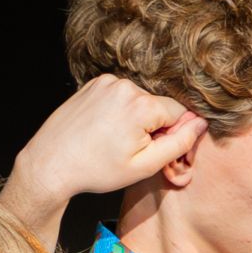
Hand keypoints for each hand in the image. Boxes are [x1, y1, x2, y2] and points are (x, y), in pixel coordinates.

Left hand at [4, 76, 207, 240]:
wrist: (50, 163)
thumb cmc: (96, 170)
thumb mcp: (144, 165)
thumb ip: (178, 143)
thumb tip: (200, 124)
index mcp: (141, 104)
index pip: (179, 113)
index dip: (171, 135)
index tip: (152, 151)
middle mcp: (125, 86)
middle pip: (158, 106)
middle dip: (152, 126)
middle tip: (129, 150)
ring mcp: (106, 82)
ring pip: (139, 101)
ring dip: (135, 119)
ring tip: (112, 141)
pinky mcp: (92, 83)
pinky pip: (119, 96)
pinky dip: (118, 111)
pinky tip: (102, 130)